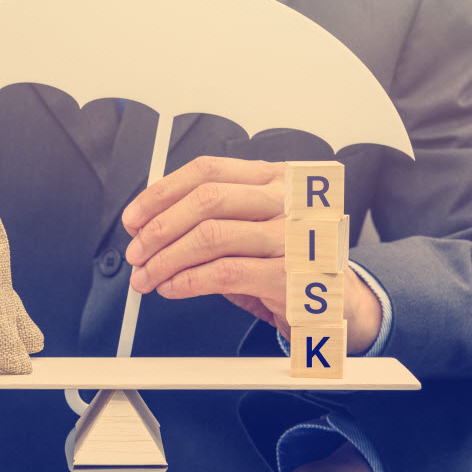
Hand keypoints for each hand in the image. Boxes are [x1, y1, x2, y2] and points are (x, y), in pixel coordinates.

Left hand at [121, 156, 381, 352]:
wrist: (337, 300)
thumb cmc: (285, 260)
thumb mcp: (249, 227)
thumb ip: (208, 218)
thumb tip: (147, 224)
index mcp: (273, 178)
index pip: (207, 170)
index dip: (162, 192)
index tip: (134, 217)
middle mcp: (286, 200)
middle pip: (206, 200)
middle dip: (159, 228)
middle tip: (136, 251)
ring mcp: (291, 235)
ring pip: (210, 237)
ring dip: (166, 259)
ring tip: (147, 276)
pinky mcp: (289, 274)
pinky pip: (223, 273)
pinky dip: (187, 281)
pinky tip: (172, 287)